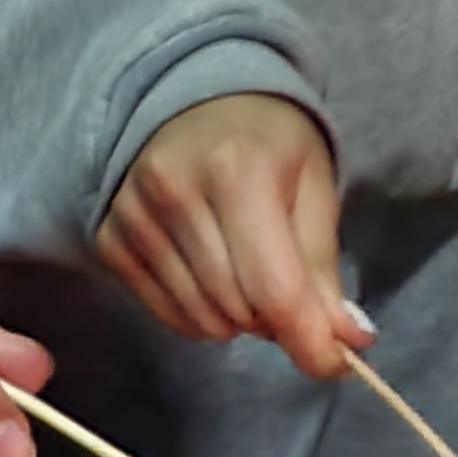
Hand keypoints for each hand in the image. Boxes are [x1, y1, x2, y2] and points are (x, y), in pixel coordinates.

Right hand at [98, 92, 361, 378]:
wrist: (190, 93)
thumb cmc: (264, 139)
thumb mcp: (312, 185)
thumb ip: (323, 269)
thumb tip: (347, 341)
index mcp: (236, 171)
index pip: (275, 291)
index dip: (311, 342)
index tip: (335, 362)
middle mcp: (173, 192)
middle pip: (240, 312)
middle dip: (275, 318)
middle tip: (285, 283)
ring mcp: (133, 217)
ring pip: (204, 322)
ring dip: (237, 318)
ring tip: (245, 269)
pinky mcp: (110, 240)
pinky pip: (168, 316)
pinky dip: (200, 313)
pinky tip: (210, 273)